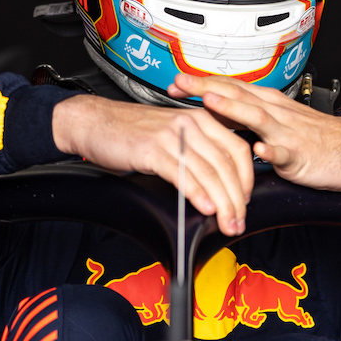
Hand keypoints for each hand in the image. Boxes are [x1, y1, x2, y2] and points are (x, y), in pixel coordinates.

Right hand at [52, 94, 253, 235]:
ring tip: (226, 222)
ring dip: (222, 203)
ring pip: (208, 172)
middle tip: (238, 221)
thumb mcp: (172, 135)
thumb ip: (196, 152)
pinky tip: (204, 208)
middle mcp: (190, 124)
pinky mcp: (152, 149)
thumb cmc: (131, 131)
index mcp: (200, 118)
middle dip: (237, 198)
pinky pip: (182, 173)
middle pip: (226, 164)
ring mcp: (171, 135)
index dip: (247, 179)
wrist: (93, 122)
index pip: (237, 149)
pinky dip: (197, 193)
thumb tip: (218, 184)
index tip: (245, 201)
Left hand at [168, 74, 340, 195]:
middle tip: (179, 83)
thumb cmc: (316, 138)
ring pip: (256, 117)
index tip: (174, 81)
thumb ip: (247, 118)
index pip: (229, 88)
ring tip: (210, 104)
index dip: (201, 83)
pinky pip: (284, 153)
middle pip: (236, 94)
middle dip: (206, 88)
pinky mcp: (300, 155)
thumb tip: (214, 117)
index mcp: (267, 104)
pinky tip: (258, 151)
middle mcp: (275, 112)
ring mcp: (287, 132)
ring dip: (232, 109)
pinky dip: (270, 151)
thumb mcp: (277, 122)